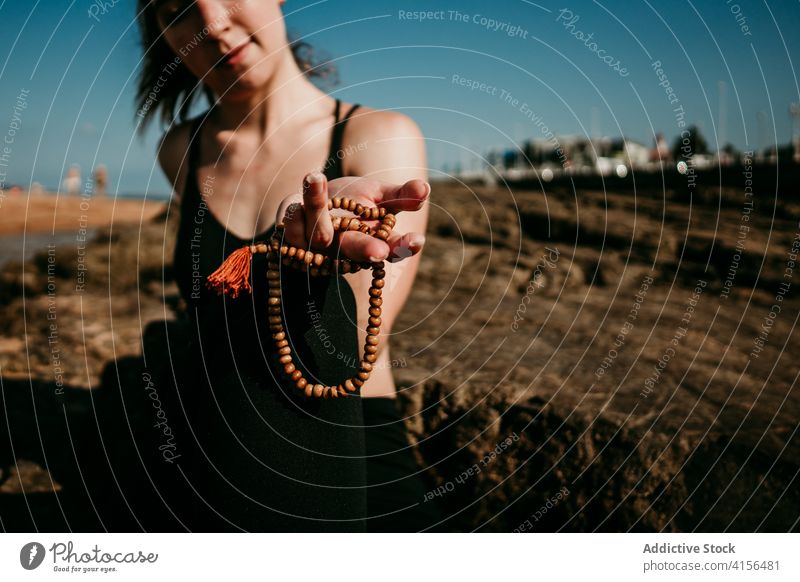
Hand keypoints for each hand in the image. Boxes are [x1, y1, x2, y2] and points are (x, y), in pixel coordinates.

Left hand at [275, 173, 428, 262]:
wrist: (310, 201)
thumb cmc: (350, 200)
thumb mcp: (378, 194)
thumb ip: (400, 194)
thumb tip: (424, 189)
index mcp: (373, 241)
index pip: (393, 249)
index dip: (404, 247)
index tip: (416, 241)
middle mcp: (346, 250)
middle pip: (356, 252)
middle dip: (365, 249)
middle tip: (377, 249)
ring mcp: (318, 249)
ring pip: (319, 234)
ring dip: (317, 204)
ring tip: (316, 176)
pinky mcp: (292, 241)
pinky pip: (293, 225)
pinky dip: (298, 207)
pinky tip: (301, 195)